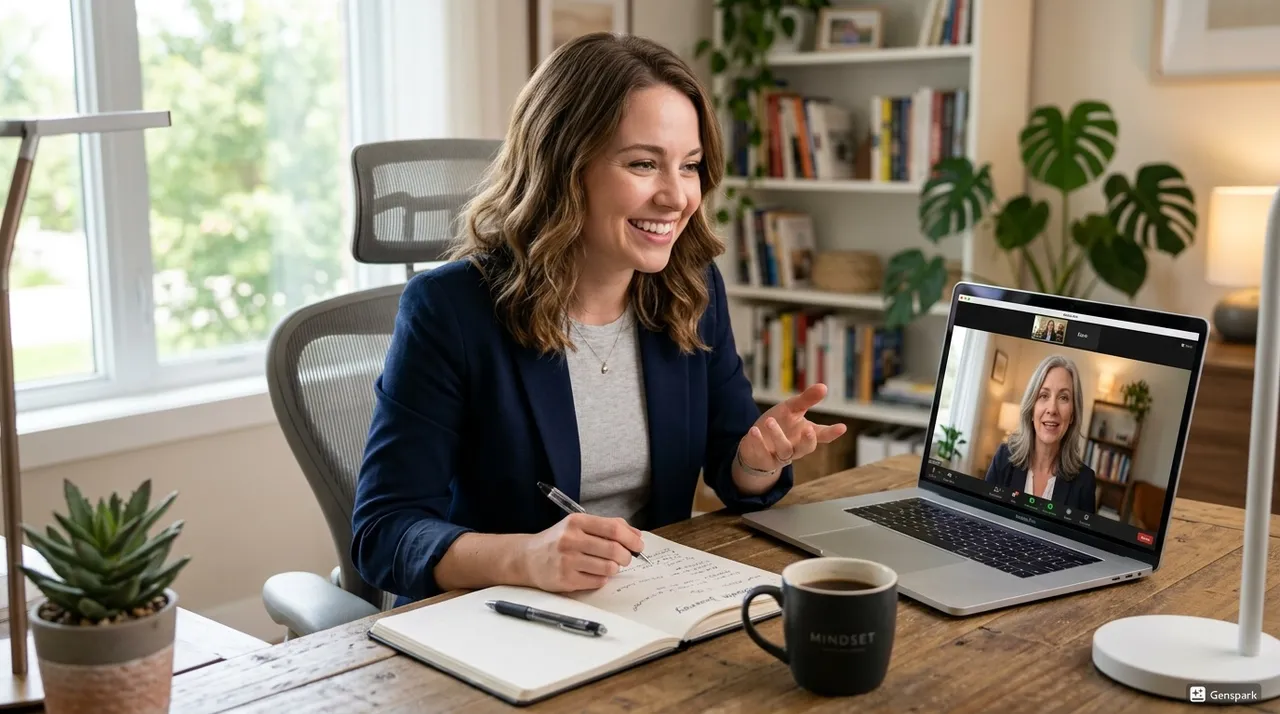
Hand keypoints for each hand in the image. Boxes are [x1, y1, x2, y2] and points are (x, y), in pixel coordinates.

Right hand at [518, 513, 644, 591]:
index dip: (631, 538)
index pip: (613, 529)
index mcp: (576, 522)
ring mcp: (567, 561)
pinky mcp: (566, 579)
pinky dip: (602, 578)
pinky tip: (595, 573)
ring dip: (615, 568)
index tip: (639, 544)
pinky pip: (597, 581)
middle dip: (626, 556)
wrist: (528, 558)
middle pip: (614, 549)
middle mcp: (571, 540)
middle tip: (626, 558)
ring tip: (609, 565)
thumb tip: (636, 534)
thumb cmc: (558, 540)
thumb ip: (607, 526)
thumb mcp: (578, 525)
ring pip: (608, 567)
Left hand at [738, 383, 847, 472]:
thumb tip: (824, 387)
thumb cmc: (778, 424)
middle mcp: (796, 447)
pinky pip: (763, 455)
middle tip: (809, 430)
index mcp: (805, 434)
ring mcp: (781, 456)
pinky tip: (754, 430)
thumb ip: (806, 400)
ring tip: (770, 421)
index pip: (822, 435)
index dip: (832, 432)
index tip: (842, 427)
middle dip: (808, 441)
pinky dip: (759, 443)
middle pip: (807, 448)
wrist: (754, 442)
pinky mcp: (765, 461)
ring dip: (778, 436)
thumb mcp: (790, 409)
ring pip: (785, 450)